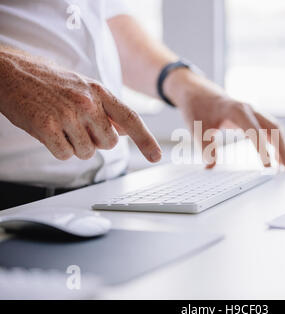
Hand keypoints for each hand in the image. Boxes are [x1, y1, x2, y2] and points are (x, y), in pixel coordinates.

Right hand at [0, 47, 160, 161]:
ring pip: (87, 152)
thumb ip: (108, 109)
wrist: (11, 72)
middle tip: (78, 126)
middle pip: (109, 143)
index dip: (146, 140)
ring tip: (62, 125)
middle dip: (96, 141)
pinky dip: (59, 149)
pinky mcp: (47, 127)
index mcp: (99, 91)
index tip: (156, 156)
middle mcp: (87, 102)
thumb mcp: (85, 88)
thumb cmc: (50, 82)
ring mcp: (67, 115)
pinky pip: (65, 154)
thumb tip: (128, 130)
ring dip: (75, 146)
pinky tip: (50, 131)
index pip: (131, 119)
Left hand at [165, 69, 284, 167]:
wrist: (197, 92)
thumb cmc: (198, 108)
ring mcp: (253, 112)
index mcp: (236, 110)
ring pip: (275, 128)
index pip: (254, 132)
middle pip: (273, 128)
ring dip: (283, 146)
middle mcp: (249, 109)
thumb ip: (205, 147)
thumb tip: (211, 165)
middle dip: (282, 148)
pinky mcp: (253, 117)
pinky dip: (277, 142)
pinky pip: (270, 128)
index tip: (268, 166)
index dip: (262, 149)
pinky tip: (279, 156)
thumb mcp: (196, 128)